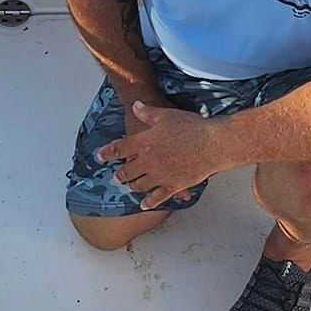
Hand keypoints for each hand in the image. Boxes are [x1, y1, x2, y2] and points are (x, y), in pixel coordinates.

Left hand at [99, 102, 224, 211]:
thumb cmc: (190, 126)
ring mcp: (160, 175)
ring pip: (140, 185)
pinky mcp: (173, 185)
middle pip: (127, 171)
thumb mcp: (166, 114)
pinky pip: (158, 197)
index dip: (108, 153)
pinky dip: (149, 202)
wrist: (210, 143)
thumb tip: (136, 105)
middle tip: (115, 177)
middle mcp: (148, 161)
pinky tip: (144, 205)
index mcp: (144, 142)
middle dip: (119, 174)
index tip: (99, 156)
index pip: (119, 148)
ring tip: (129, 187)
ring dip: (132, 186)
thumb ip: (148, 112)